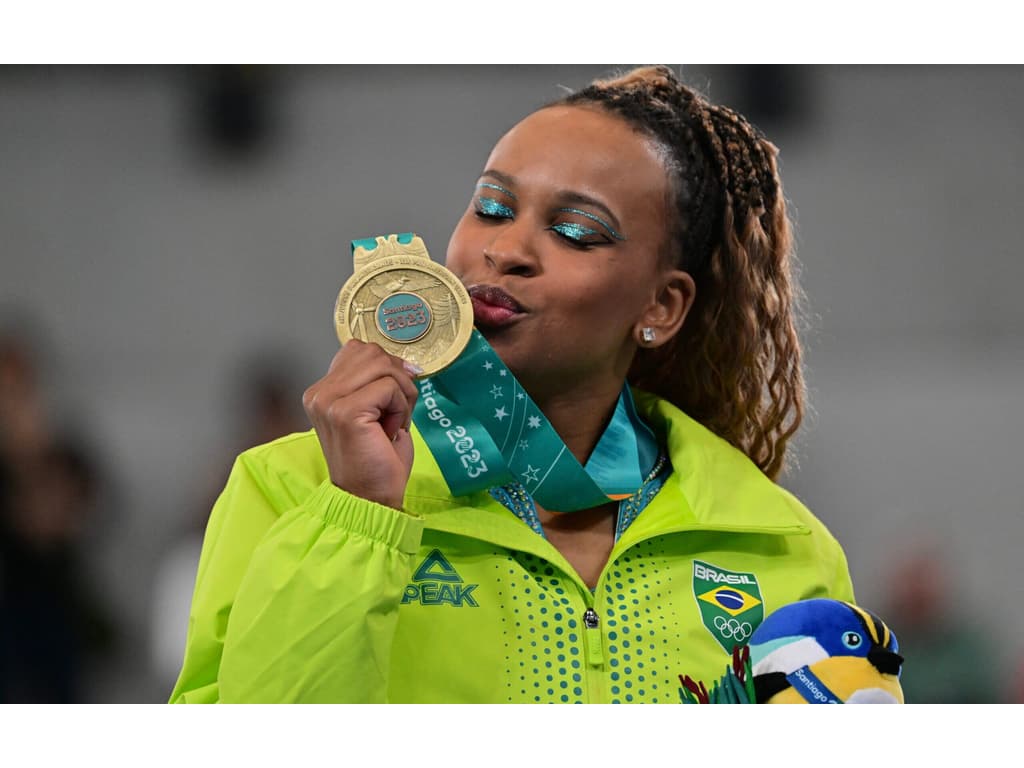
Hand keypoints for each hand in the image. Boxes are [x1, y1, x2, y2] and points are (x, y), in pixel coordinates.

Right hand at [302, 340, 420, 508]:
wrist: (372, 498)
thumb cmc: (378, 459)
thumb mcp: (377, 409)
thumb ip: (380, 380)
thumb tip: (405, 361)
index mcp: (322, 391)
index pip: (359, 349)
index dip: (387, 367)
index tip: (394, 396)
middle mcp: (319, 393)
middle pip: (372, 353)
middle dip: (398, 379)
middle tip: (397, 413)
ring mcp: (328, 401)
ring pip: (383, 366)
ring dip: (402, 394)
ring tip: (393, 422)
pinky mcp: (344, 412)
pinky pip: (389, 387)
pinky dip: (401, 408)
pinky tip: (390, 431)